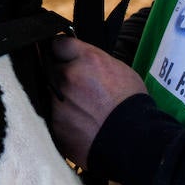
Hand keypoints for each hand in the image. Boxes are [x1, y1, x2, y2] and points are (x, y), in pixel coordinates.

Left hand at [49, 36, 145, 169]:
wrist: (134, 140)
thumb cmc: (132, 105)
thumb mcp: (118, 70)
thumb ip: (92, 62)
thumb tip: (80, 62)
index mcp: (85, 59)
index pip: (58, 44)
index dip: (61, 51)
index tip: (62, 57)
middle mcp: (67, 77)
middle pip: (51, 70)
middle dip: (60, 76)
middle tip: (77, 89)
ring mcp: (57, 102)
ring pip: (49, 95)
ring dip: (60, 100)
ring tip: (81, 111)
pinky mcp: (54, 125)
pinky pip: (52, 117)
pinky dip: (62, 120)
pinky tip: (78, 125)